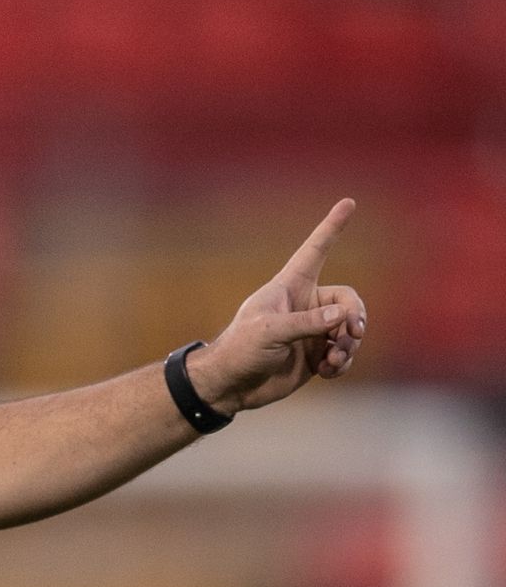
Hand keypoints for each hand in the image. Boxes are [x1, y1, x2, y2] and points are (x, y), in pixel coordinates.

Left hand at [192, 199, 368, 413]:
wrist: (230, 385)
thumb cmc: (240, 350)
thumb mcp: (269, 332)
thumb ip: (307, 323)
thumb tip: (344, 317)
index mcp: (289, 287)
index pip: (315, 251)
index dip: (332, 228)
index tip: (348, 202)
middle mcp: (305, 305)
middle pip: (348, 300)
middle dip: (356, 316)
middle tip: (353, 333)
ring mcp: (312, 331)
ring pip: (350, 328)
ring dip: (350, 344)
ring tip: (335, 359)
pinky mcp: (315, 355)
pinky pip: (344, 353)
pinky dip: (342, 363)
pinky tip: (328, 372)